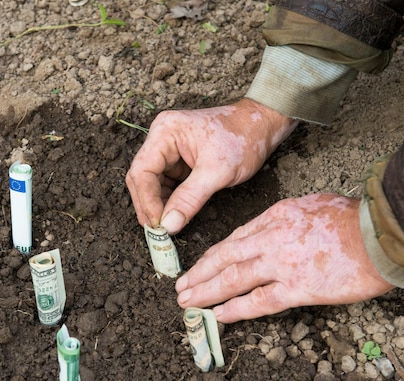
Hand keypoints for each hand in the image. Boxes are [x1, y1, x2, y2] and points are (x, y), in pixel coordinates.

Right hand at [126, 98, 296, 234]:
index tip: (157, 225)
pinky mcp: (178, 161)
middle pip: (142, 177)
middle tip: (157, 232)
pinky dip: (168, 201)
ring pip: (152, 183)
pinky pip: (166, 184)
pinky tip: (173, 216)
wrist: (262, 125)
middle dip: (148, 205)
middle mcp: (161, 138)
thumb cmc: (243, 139)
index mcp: (165, 132)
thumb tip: (168, 226)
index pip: (143, 170)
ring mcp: (168, 149)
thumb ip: (189, 199)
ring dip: (157, 206)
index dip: (146, 200)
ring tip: (165, 228)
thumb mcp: (217, 172)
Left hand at [175, 194, 394, 322]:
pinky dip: (235, 309)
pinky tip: (217, 315)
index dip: (213, 255)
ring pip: (233, 278)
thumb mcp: (310, 204)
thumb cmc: (352, 217)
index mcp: (274, 216)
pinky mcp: (298, 287)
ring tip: (186, 302)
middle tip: (180, 286)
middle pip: (224, 257)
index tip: (199, 266)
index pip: (235, 238)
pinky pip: (259, 301)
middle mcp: (271, 238)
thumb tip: (271, 232)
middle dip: (198, 273)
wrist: (381, 233)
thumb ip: (285, 219)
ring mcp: (282, 263)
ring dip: (206, 291)